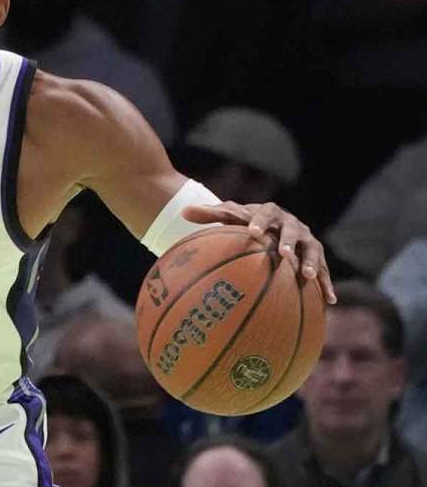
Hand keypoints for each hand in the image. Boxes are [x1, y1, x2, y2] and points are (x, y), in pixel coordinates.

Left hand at [183, 201, 336, 303]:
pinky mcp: (315, 257)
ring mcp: (307, 240)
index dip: (259, 221)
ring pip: (313, 250)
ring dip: (311, 263)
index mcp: (271, 212)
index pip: (266, 213)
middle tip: (284, 253)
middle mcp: (293, 224)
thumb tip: (183, 212)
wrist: (269, 226)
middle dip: (290, 242)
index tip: (251, 231)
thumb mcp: (228, 218)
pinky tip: (329, 302)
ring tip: (307, 277)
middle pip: (294, 231)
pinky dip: (326, 284)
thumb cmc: (244, 223)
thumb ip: (209, 215)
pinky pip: (323, 271)